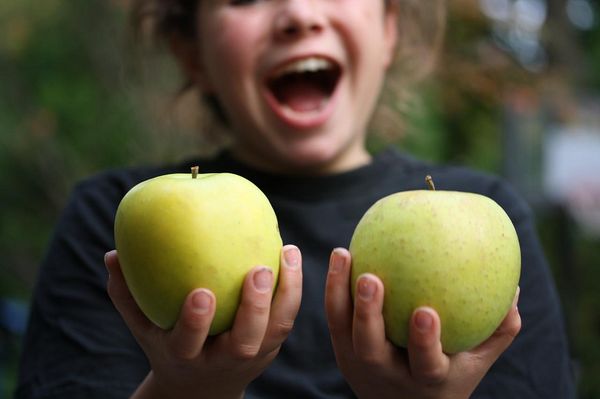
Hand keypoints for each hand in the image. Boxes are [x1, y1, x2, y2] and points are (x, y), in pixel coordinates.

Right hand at [105, 245, 301, 398]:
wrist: (203, 388)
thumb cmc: (168, 346)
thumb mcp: (144, 328)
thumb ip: (126, 294)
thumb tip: (111, 254)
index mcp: (187, 357)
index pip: (189, 344)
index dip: (196, 322)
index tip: (201, 292)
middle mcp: (223, 361)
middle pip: (243, 342)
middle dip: (254, 309)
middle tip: (258, 271)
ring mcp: (253, 356)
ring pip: (276, 329)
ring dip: (286, 292)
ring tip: (287, 251)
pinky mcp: (271, 346)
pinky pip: (287, 317)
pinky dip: (292, 288)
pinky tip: (289, 253)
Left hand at [325, 247, 520, 398]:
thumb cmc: (448, 375)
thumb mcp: (475, 363)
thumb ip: (496, 331)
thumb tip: (515, 289)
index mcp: (424, 380)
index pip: (424, 364)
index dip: (424, 342)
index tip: (426, 311)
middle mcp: (386, 375)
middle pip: (371, 349)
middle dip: (368, 315)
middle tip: (371, 278)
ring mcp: (358, 364)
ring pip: (342, 329)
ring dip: (340, 291)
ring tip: (344, 253)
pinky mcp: (342, 351)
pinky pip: (335, 316)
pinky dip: (335, 287)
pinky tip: (342, 254)